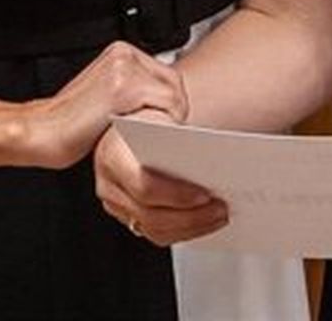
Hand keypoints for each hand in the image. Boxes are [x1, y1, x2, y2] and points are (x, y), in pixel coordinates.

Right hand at [22, 42, 188, 168]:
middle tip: (154, 132)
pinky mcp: (124, 87)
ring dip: (166, 119)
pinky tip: (140, 133)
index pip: (166, 76)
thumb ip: (134, 90)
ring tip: (145, 134)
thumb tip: (165, 106)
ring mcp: (124, 68)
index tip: (159, 123)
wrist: (42, 130)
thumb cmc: (71, 122)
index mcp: (120, 52)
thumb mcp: (106, 95)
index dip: (168, 104)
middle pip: (174, 83)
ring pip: (173, 94)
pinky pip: (163, 105)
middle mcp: (124, 54)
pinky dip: (160, 123)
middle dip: (170, 112)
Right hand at [94, 109, 228, 244]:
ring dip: (191, 227)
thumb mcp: (158, 99)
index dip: (176, 195)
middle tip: (221, 208)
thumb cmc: (146, 111)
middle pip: (151, 215)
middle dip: (191, 216)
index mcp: (113, 154)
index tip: (206, 194)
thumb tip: (183, 122)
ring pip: (154, 229)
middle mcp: (110, 184)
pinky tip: (207, 219)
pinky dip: (184, 230)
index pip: (144, 186)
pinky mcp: (130, 215)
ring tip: (220, 215)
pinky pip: (157, 233)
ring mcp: (117, 204)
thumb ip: (168, 100)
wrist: (132, 124)